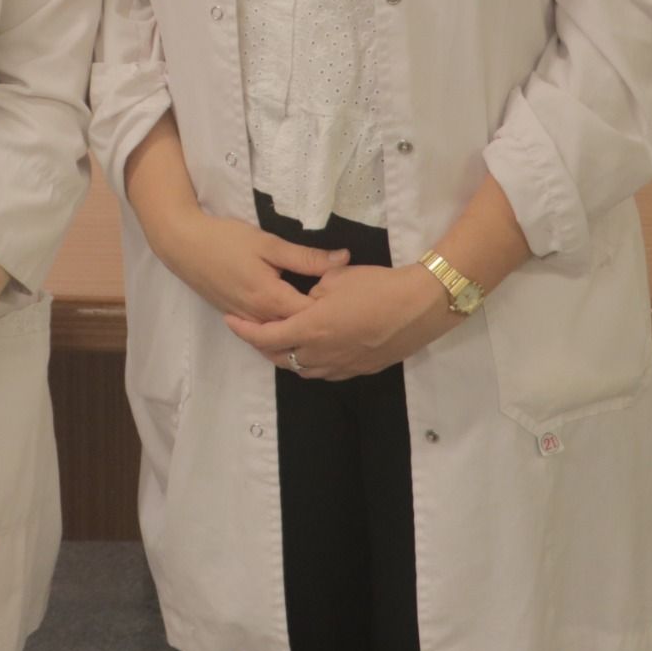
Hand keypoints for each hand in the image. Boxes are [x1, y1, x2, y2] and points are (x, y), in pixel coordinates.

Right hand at [148, 209, 348, 323]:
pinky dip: (281, 330)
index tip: (351, 301)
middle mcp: (259, 317)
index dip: (333, 312)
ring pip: (280, 336)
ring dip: (301, 331)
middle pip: (297, 332)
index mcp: (271, 299)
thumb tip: (344, 258)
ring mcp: (245, 320)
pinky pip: (264, 332)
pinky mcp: (236, 317)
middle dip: (320, 326)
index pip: (311, 317)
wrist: (182, 244)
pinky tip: (296, 323)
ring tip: (325, 323)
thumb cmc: (225, 239)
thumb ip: (306, 256)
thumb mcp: (269, 243)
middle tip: (344, 315)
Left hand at [225, 264, 459, 380]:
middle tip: (254, 330)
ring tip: (283, 340)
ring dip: (288, 357)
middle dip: (262, 346)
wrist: (420, 306)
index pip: (267, 337)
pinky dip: (312, 362)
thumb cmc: (378, 286)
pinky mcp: (361, 369)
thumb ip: (313, 289)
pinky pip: (326, 372)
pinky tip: (316, 348)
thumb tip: (307, 297)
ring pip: (303, 370)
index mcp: (312, 329)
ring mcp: (343, 366)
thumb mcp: (337, 278)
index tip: (231, 321)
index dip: (245, 331)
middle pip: (281, 359)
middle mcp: (323, 354)